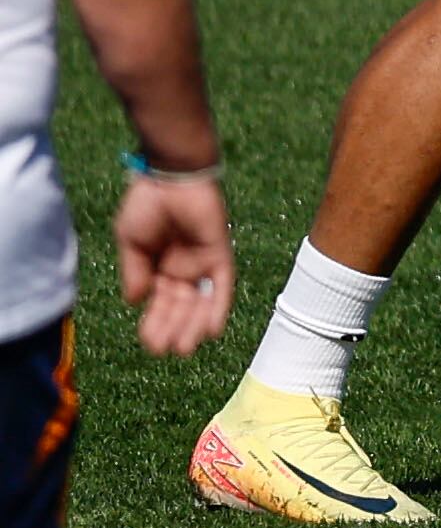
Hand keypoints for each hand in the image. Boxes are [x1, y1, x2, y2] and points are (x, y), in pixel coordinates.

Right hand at [110, 172, 231, 356]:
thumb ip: (134, 272)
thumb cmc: (146, 204)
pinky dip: (218, 307)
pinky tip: (212, 330)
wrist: (169, 176)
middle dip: (172, 330)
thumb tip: (135, 302)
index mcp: (157, 268)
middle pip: (180, 308)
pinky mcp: (220, 253)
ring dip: (193, 326)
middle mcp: (182, 269)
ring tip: (185, 348)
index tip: (149, 344)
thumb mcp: (131, 242)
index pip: (158, 304)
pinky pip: (222, 285)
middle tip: (166, 351)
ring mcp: (201, 262)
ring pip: (200, 302)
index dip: (154, 324)